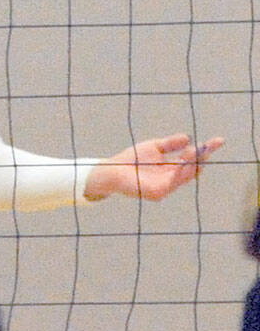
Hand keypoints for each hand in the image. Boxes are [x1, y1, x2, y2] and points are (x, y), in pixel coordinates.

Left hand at [84, 134, 223, 200]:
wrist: (111, 169)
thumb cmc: (131, 159)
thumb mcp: (154, 147)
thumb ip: (170, 144)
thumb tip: (188, 138)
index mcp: (171, 169)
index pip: (193, 160)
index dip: (206, 151)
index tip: (219, 140)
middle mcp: (171, 179)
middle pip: (193, 169)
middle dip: (202, 157)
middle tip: (209, 146)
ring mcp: (165, 187)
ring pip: (185, 176)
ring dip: (192, 163)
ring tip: (197, 150)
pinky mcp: (157, 192)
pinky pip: (172, 182)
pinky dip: (179, 172)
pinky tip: (183, 162)